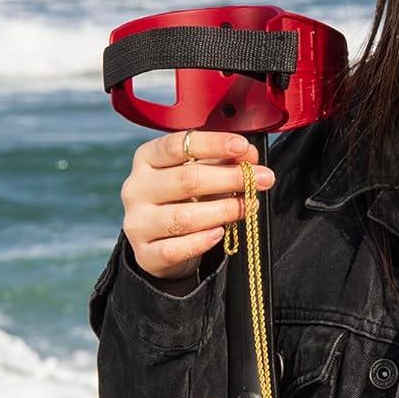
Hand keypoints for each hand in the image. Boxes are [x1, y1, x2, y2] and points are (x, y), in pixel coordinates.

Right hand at [121, 130, 274, 280]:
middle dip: (230, 178)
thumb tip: (249, 155)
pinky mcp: (145, 254)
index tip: (242, 146)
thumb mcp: (202, 173)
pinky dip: (201, 241)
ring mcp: (137, 222)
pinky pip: (175, 249)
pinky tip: (220, 233)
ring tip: (249, 206)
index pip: (177, 145)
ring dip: (223, 210)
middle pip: (186, 179)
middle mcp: (136, 188)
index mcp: (147, 159)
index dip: (212, 144)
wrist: (162, 242)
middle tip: (262, 179)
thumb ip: (223, 161)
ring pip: (182, 217)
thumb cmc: (185, 198)